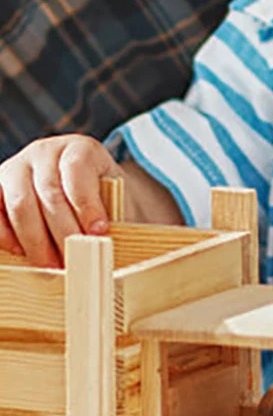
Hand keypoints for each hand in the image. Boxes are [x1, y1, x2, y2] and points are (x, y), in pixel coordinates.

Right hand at [0, 135, 122, 266]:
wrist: (89, 190)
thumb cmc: (106, 199)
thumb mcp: (119, 201)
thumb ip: (111, 216)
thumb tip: (100, 243)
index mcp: (81, 149)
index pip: (77, 170)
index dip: (87, 204)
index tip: (98, 233)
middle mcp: (46, 152)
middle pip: (49, 192)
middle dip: (63, 232)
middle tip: (74, 261)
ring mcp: (18, 167)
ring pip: (20, 203)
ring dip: (35, 240)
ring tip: (51, 266)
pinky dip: (4, 233)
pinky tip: (21, 252)